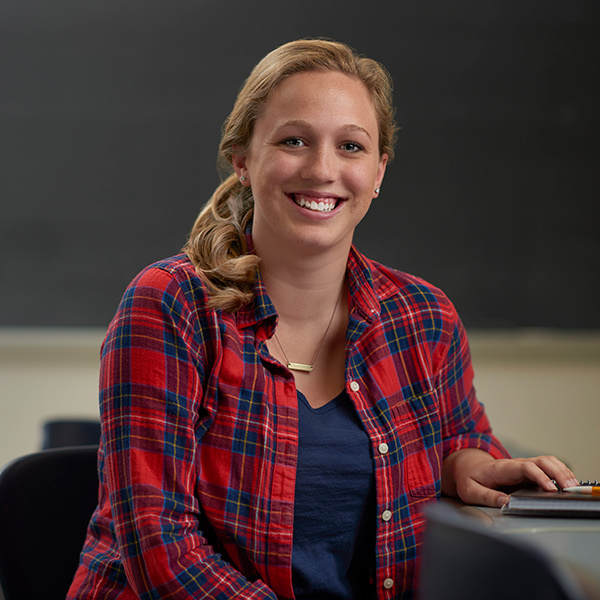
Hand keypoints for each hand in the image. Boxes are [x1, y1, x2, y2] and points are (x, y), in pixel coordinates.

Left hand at [441, 449, 579, 507]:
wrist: (467, 467)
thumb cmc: (469, 479)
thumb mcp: (470, 490)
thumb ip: (487, 496)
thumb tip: (506, 502)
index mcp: (501, 468)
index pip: (524, 467)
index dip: (539, 476)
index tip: (551, 488)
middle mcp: (515, 464)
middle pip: (541, 461)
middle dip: (558, 473)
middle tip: (570, 488)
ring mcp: (522, 466)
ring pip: (546, 461)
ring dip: (562, 471)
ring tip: (573, 487)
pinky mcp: (527, 471)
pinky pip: (547, 467)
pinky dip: (560, 472)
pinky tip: (568, 483)